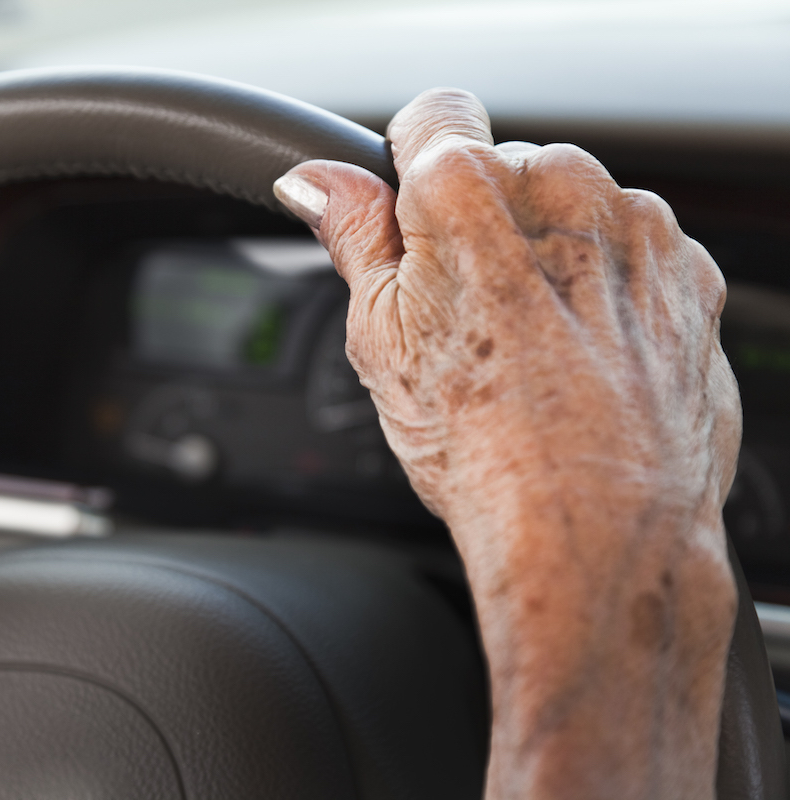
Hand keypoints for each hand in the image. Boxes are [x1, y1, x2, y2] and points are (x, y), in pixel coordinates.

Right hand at [276, 89, 739, 799]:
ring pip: (573, 211)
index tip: (411, 215)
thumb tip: (316, 182)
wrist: (595, 532)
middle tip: (465, 314)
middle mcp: (563, 188)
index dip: (410, 166)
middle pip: (506, 168)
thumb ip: (352, 236)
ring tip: (529, 348)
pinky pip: (633, 252)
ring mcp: (637, 229)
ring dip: (549, 254)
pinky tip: (581, 358)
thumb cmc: (484, 448)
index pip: (433, 114)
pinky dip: (608, 288)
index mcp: (469, 190)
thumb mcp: (378, 338)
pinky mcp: (689, 273)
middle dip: (482, 223)